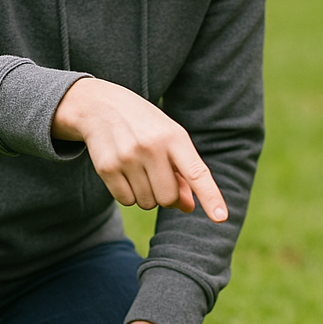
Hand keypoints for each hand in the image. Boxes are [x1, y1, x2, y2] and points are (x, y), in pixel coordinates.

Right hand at [52, 76, 227, 218]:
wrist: (101, 105)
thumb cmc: (146, 126)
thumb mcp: (170, 139)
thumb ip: (184, 172)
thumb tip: (189, 207)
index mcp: (175, 137)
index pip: (196, 173)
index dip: (210, 196)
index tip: (221, 218)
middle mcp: (152, 147)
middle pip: (168, 198)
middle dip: (167, 196)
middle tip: (158, 177)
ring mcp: (128, 157)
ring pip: (147, 202)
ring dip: (146, 194)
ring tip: (139, 168)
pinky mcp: (107, 167)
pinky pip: (126, 201)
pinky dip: (128, 194)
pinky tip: (124, 172)